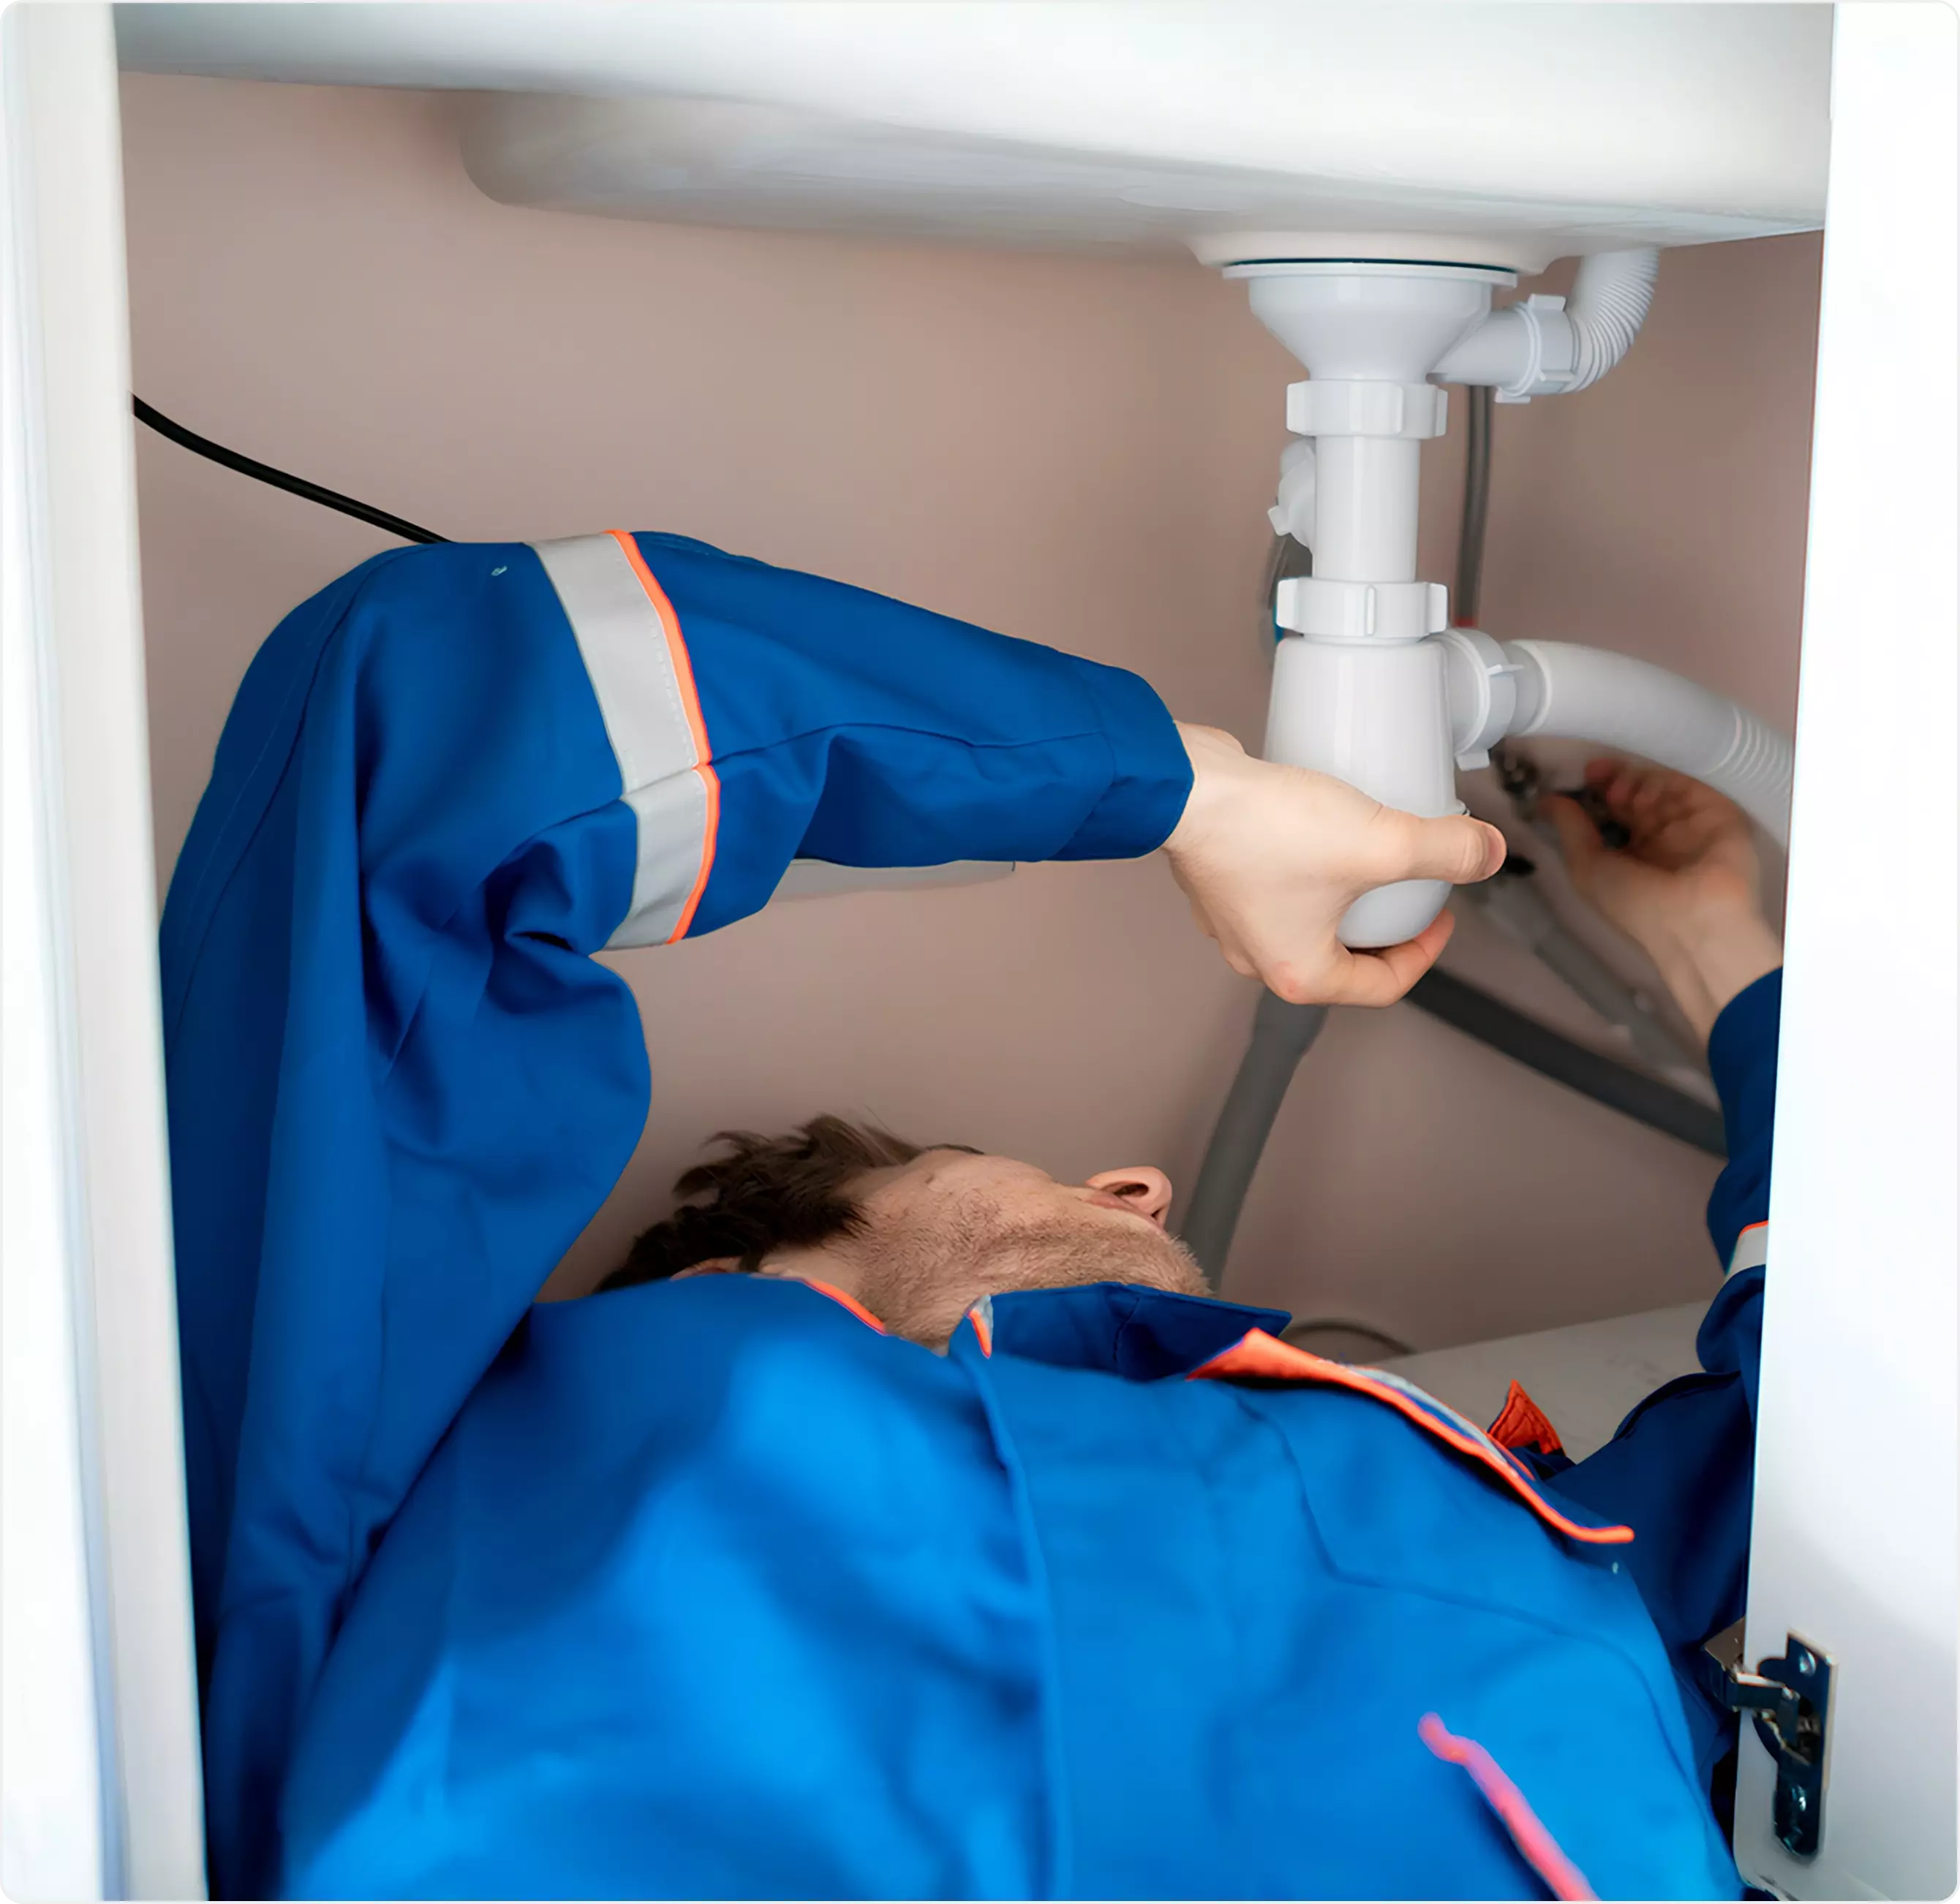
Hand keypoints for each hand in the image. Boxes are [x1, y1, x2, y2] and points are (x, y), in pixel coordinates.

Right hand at [1163, 724, 1505, 1006]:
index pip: (1382, 986)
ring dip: (1341, 896)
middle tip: (1406, 886)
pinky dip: (1304, 869)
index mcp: (1299, 973)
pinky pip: (1275, 888)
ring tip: (1363, 852)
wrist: (1187, 788)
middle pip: (1343, 958)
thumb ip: (1445, 852)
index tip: (1441, 913)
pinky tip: (1315, 830)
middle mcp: (1258, 956)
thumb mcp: (1379, 843)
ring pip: (1306, 921)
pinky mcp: (1218, 880)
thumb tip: (1489, 855)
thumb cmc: (1264, 830)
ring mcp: (1230, 920)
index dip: (1425, 952)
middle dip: (1381, 924)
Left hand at [1544, 759, 1781, 1041]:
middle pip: (1637, 795)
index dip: (1600, 791)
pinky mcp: (1719, 813)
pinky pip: (1691, 786)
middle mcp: (1663, 839)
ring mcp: (1691, 825)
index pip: (1616, 813)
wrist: (1695, 920)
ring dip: (1636, 782)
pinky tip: (1645, 798)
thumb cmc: (1634, 903)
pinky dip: (1666, 783)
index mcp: (1633, 856)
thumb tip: (1546, 800)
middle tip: (1600, 775)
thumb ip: (1570, 829)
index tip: (1587, 775)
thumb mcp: (1587, 869)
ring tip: (1623, 796)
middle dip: (1615, 781)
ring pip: (1662, 787)